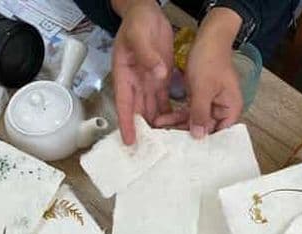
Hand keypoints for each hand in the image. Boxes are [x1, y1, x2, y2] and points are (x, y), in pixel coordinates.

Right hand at [112, 0, 173, 143]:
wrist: (147, 10)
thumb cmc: (138, 21)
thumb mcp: (139, 35)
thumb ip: (147, 55)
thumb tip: (157, 75)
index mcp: (125, 74)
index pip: (124, 104)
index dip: (126, 123)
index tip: (129, 141)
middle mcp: (135, 82)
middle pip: (138, 112)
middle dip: (143, 132)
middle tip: (150, 152)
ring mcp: (148, 82)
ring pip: (152, 109)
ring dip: (157, 126)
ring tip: (165, 145)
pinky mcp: (160, 79)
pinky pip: (164, 101)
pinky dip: (168, 114)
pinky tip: (176, 126)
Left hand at [155, 8, 242, 136]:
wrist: (208, 37)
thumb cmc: (211, 60)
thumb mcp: (203, 89)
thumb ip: (200, 114)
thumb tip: (199, 137)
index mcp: (231, 109)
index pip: (219, 134)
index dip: (204, 142)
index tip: (186, 149)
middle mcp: (223, 109)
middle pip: (205, 129)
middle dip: (186, 133)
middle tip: (167, 141)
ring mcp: (211, 103)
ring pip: (194, 121)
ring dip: (177, 124)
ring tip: (158, 127)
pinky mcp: (200, 98)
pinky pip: (189, 111)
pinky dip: (177, 114)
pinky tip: (163, 118)